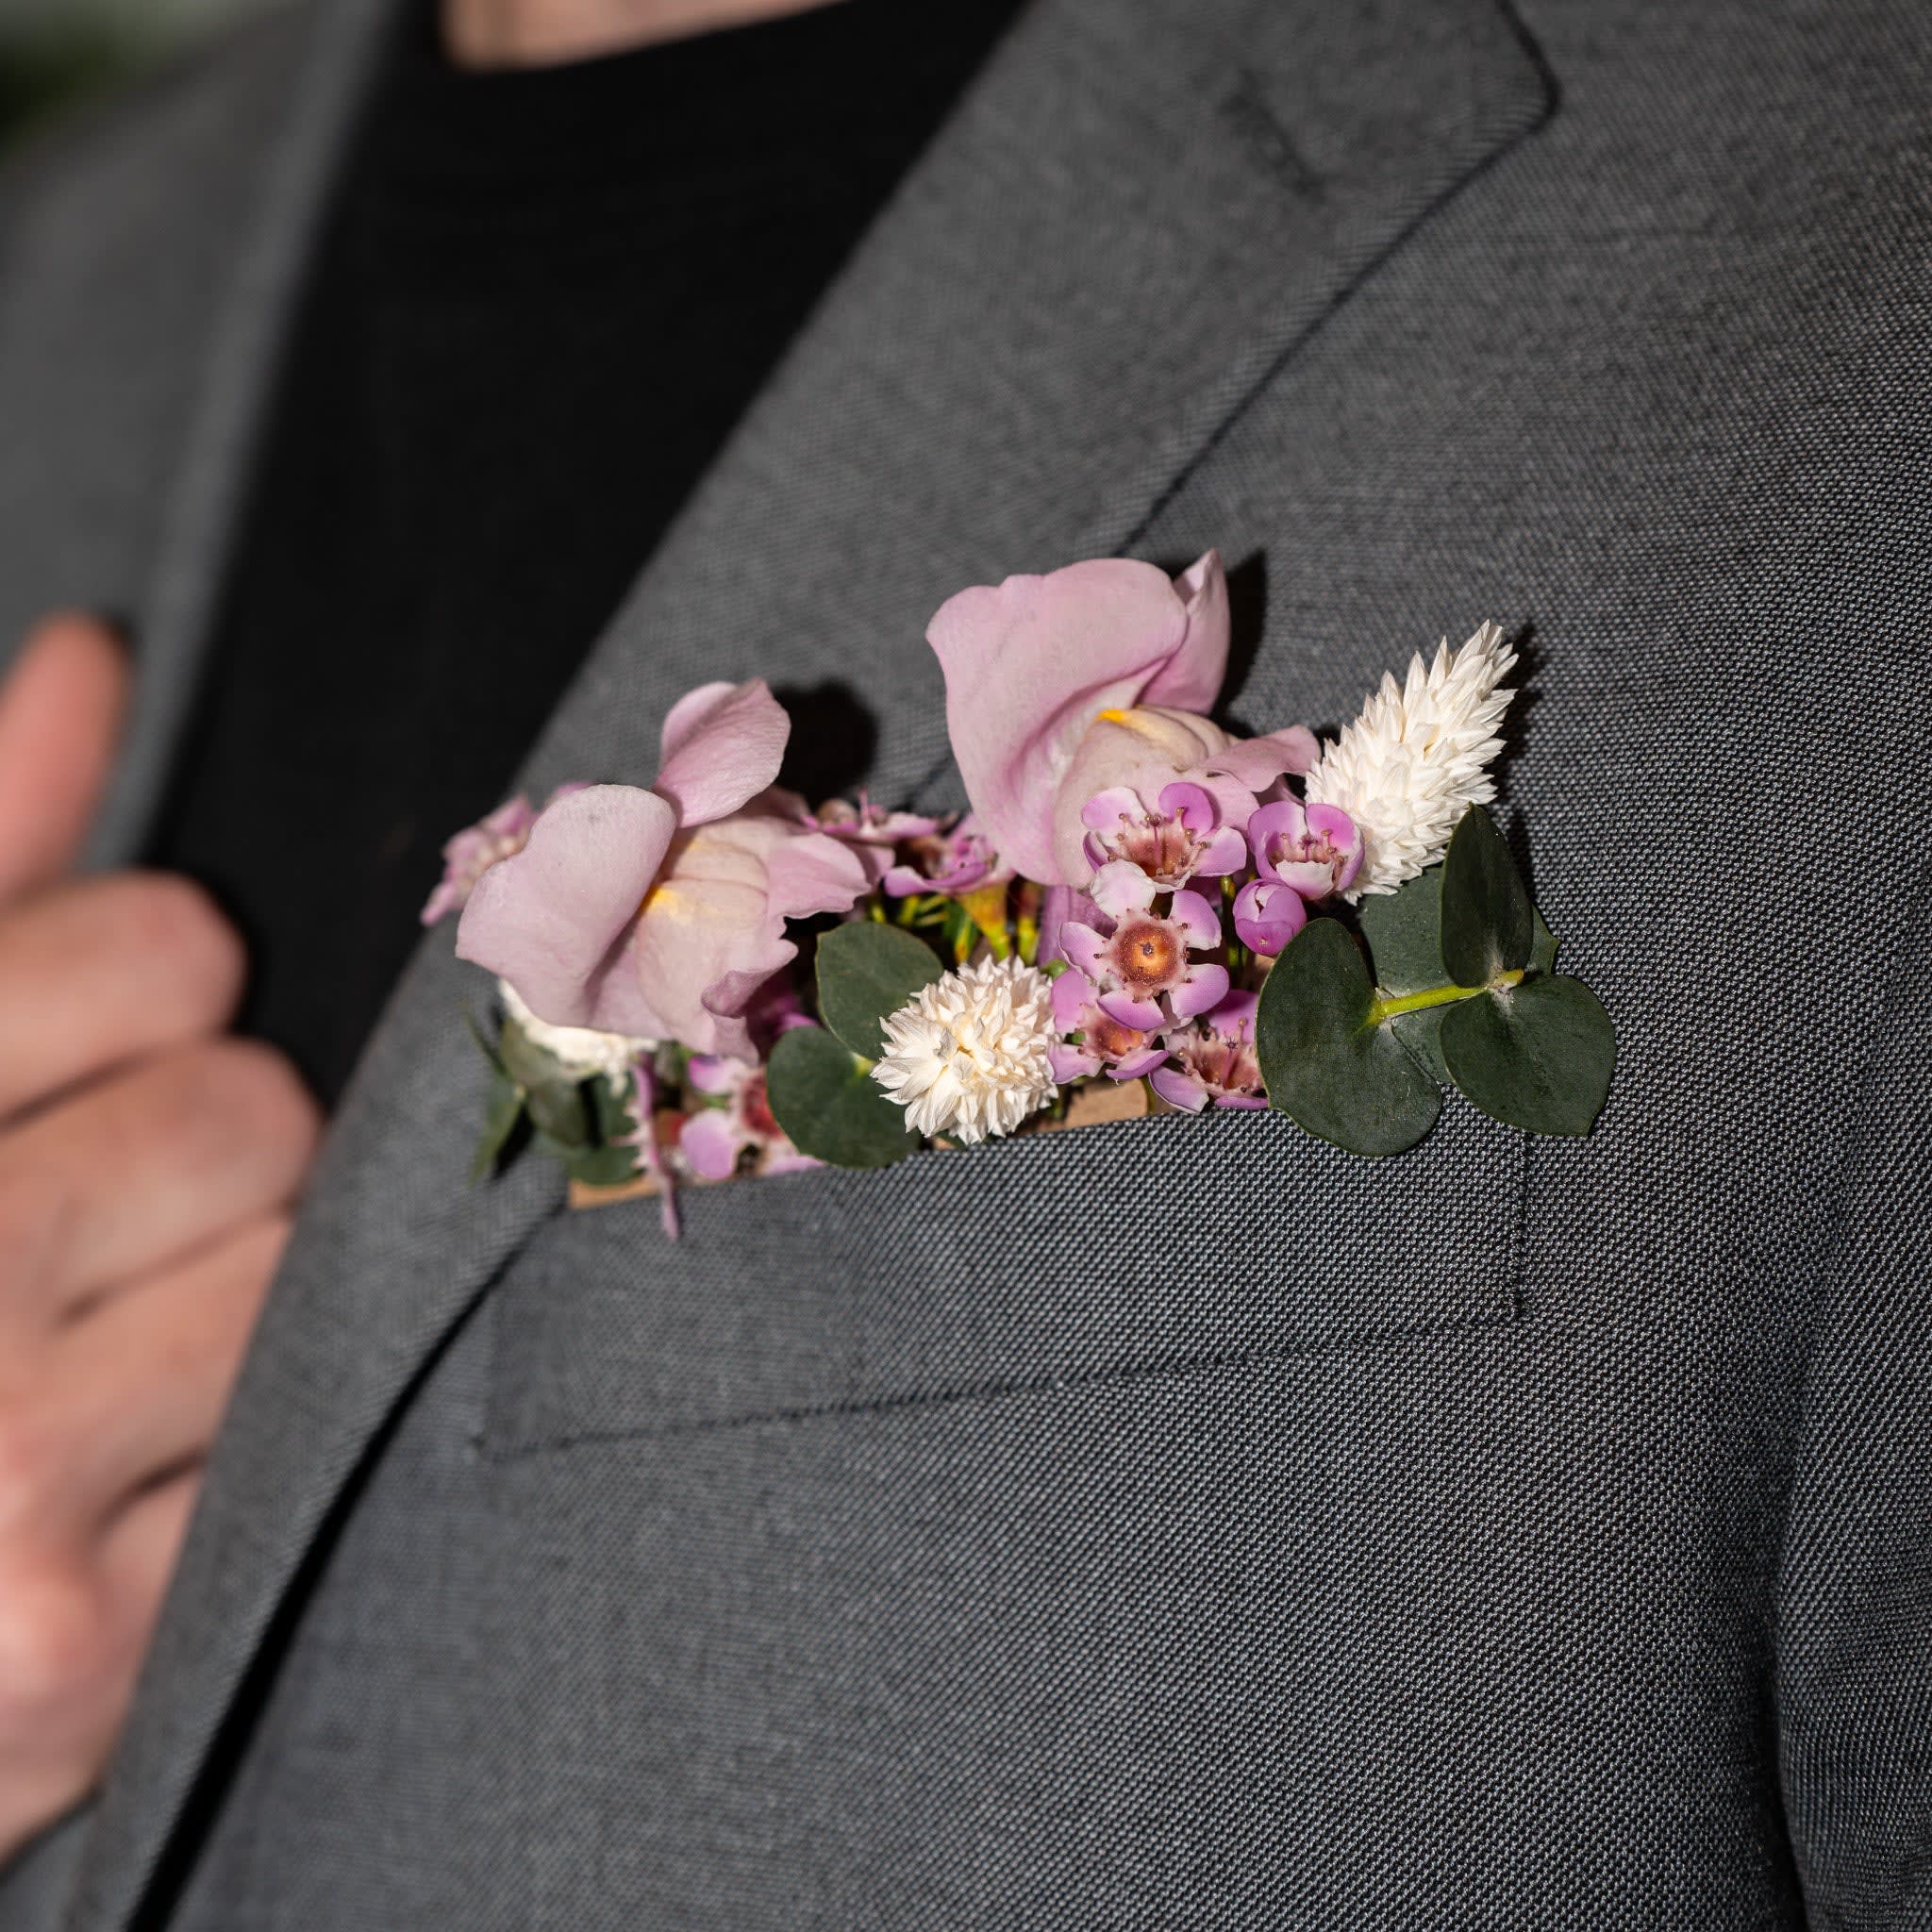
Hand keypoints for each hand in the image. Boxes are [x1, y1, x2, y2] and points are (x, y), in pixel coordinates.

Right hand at [0, 617, 319, 1862]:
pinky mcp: (76, 1653)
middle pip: (254, 1107)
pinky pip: (296, 1450)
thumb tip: (97, 658)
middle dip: (197, 1146)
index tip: (92, 1044)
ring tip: (88, 1350)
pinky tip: (104, 1482)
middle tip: (80, 1218)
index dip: (152, 983)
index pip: (158, 947)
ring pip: (300, 1273)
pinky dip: (232, 1456)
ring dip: (231, 1290)